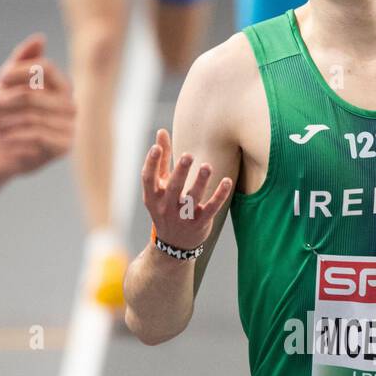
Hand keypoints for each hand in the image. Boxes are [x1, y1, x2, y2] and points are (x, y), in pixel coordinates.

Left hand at [0, 35, 75, 175]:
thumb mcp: (7, 85)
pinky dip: (12, 136)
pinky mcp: (64, 147)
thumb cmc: (4, 115)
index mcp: (61, 86)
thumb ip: (22, 61)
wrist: (0, 153)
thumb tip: (40, 38)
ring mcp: (70, 127)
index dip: (20, 71)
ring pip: (29, 117)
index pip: (45, 68)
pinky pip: (36, 136)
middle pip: (30, 96)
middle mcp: (70, 105)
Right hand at [142, 128, 233, 251]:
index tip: (156, 147)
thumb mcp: (160, 185)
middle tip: (187, 155)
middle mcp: (166, 207)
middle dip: (180, 172)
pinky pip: (211, 208)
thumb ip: (162, 159)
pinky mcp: (200, 223)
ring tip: (206, 166)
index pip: (148, 179)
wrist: (174, 244)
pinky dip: (219, 196)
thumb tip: (161, 131)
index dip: (151, 163)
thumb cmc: (167, 205)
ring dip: (200, 182)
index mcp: (153, 196)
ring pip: (192, 198)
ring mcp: (183, 217)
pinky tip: (227, 181)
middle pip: (173, 188)